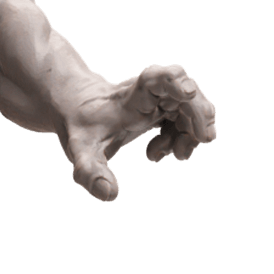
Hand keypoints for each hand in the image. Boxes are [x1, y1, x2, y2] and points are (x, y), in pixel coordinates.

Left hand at [65, 64, 216, 201]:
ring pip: (192, 108)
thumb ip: (91, 173)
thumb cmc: (80, 128)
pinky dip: (182, 138)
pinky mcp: (162, 108)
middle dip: (196, 120)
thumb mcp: (80, 153)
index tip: (189, 95)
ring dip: (189, 134)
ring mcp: (159, 100)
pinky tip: (158, 154)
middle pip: (188, 93)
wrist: (77, 111)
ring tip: (173, 156)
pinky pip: (186, 118)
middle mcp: (149, 94)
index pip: (158, 78)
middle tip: (183, 153)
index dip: (176, 82)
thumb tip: (109, 194)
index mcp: (131, 97)